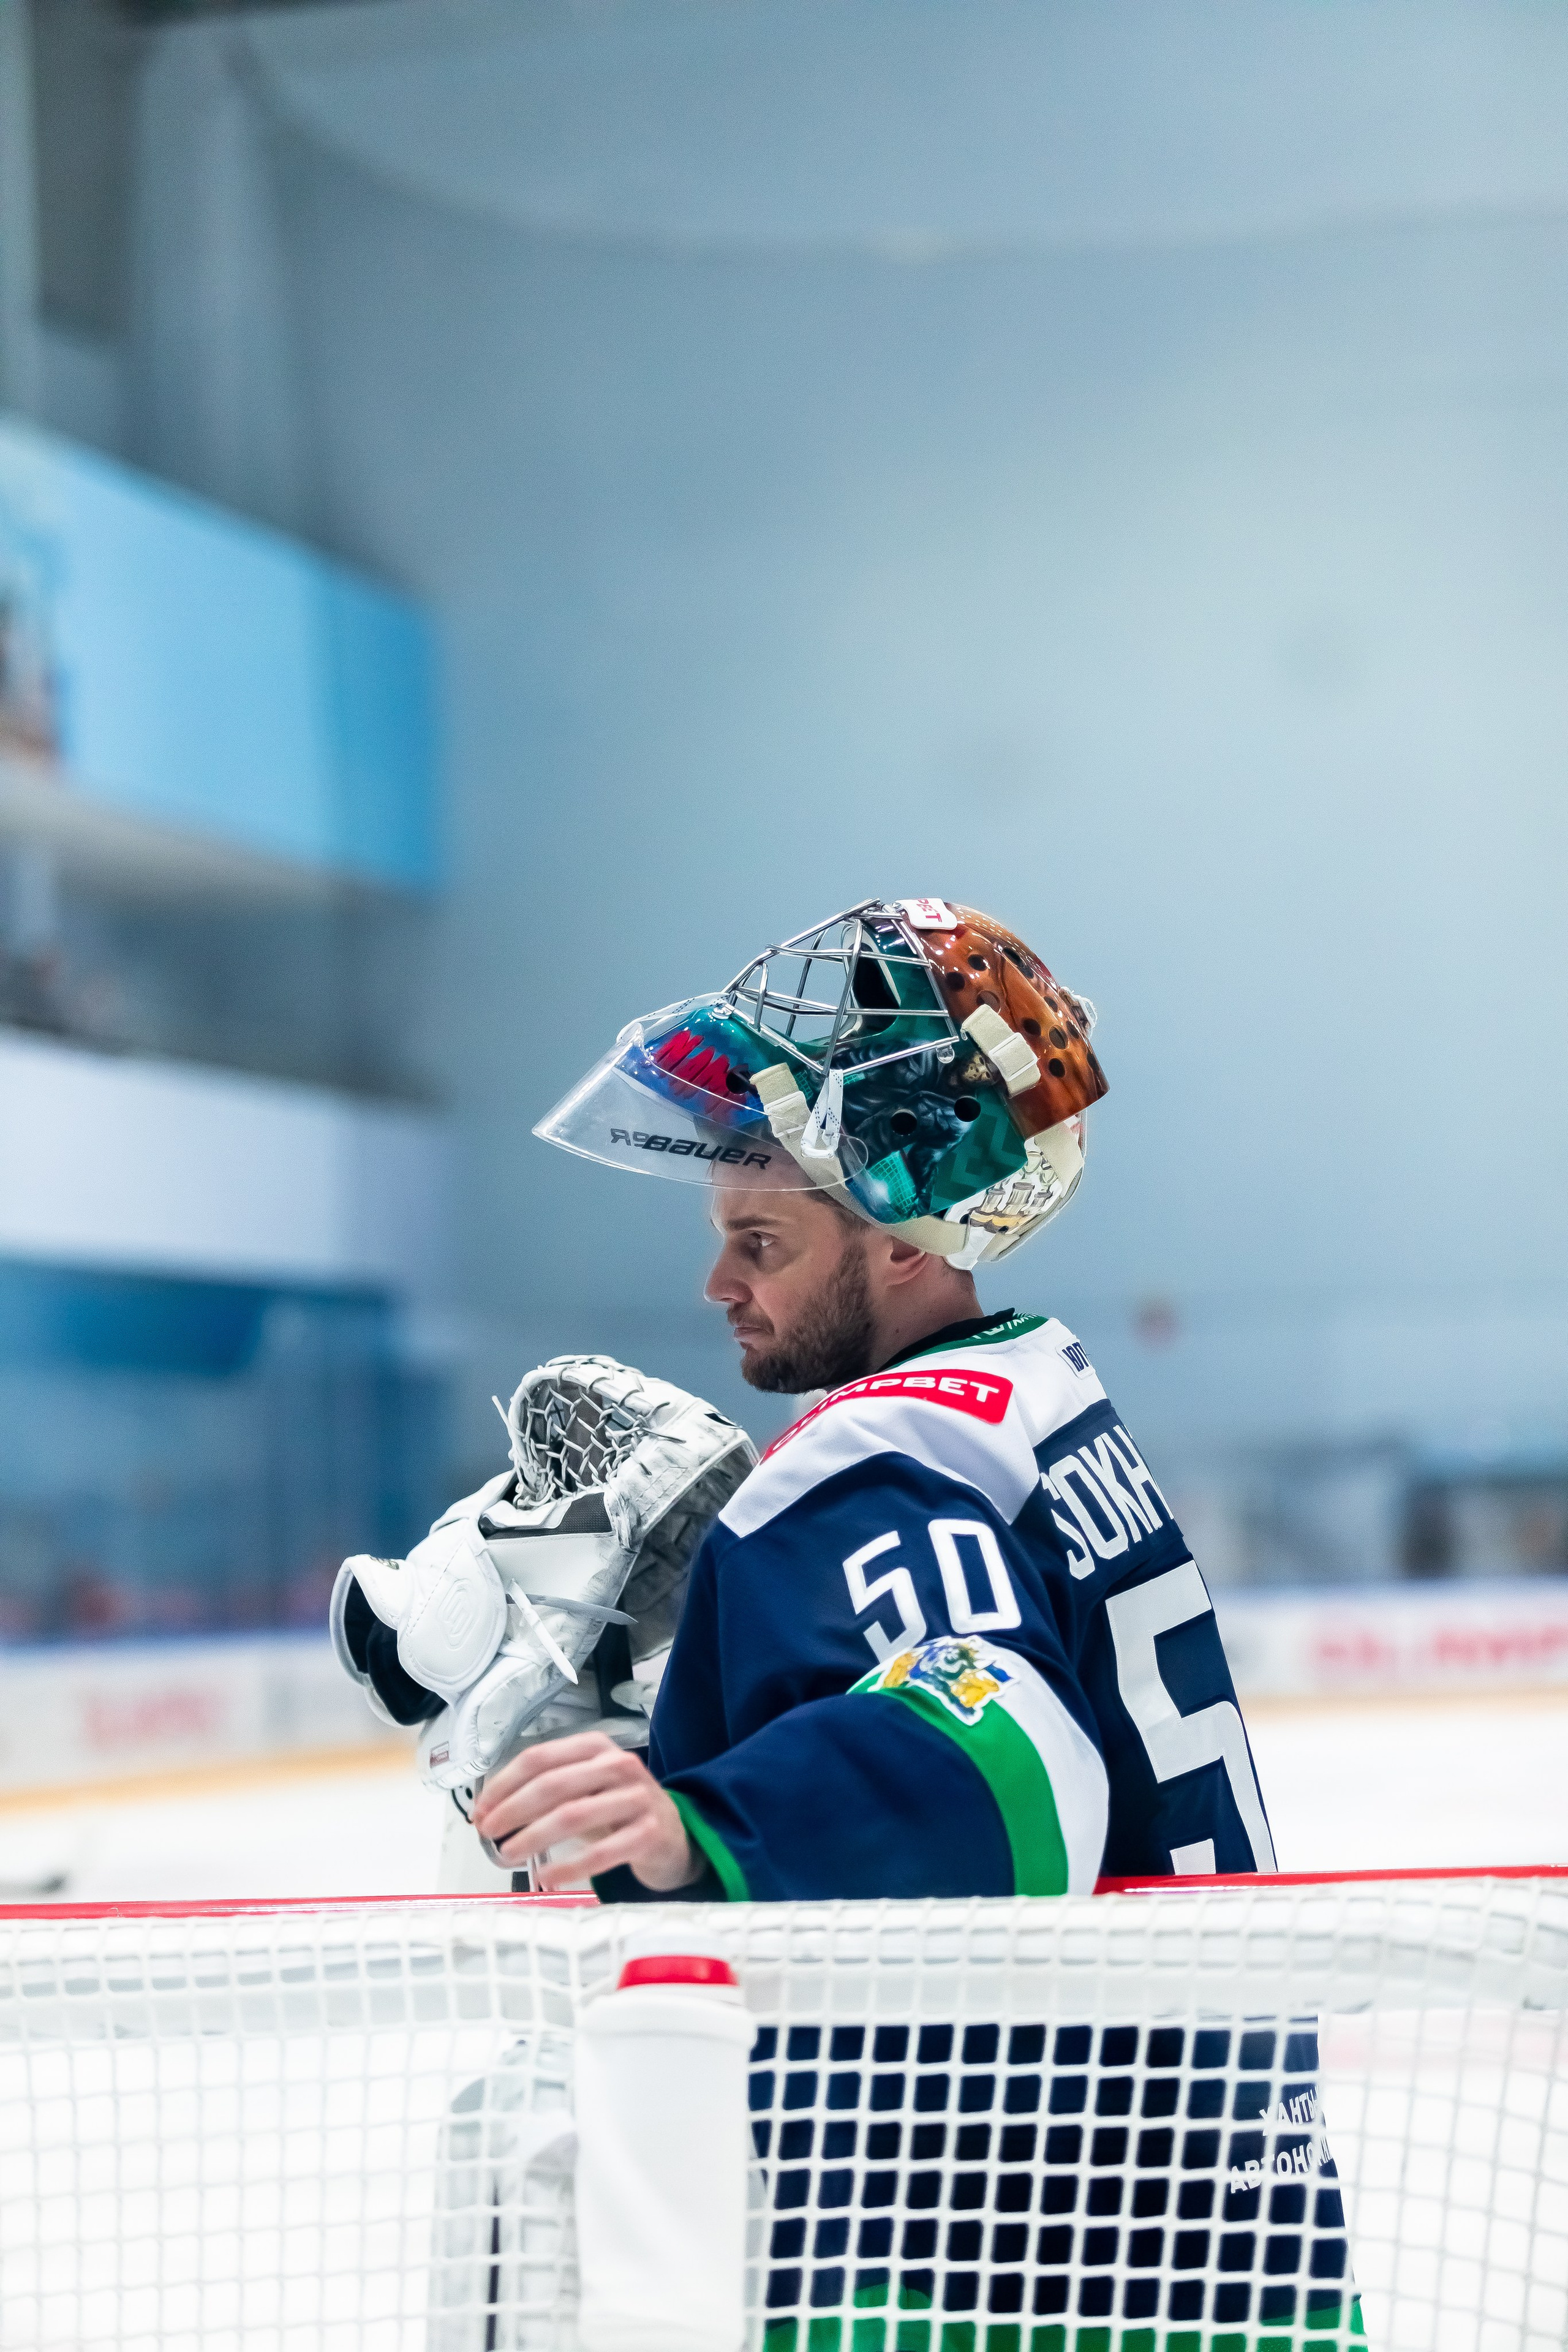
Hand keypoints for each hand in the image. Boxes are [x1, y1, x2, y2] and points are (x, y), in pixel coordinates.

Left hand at [471, 1731, 702, 1893]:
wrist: (674, 1835)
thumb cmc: (617, 1809)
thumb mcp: (584, 1788)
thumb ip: (544, 1792)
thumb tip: (488, 1812)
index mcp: (594, 1747)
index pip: (539, 1758)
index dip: (504, 1785)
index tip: (481, 1811)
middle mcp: (618, 1765)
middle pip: (552, 1784)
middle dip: (512, 1810)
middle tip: (488, 1833)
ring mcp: (637, 1798)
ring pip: (572, 1815)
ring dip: (533, 1837)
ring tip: (508, 1855)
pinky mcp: (649, 1833)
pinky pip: (602, 1852)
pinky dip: (568, 1866)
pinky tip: (546, 1877)